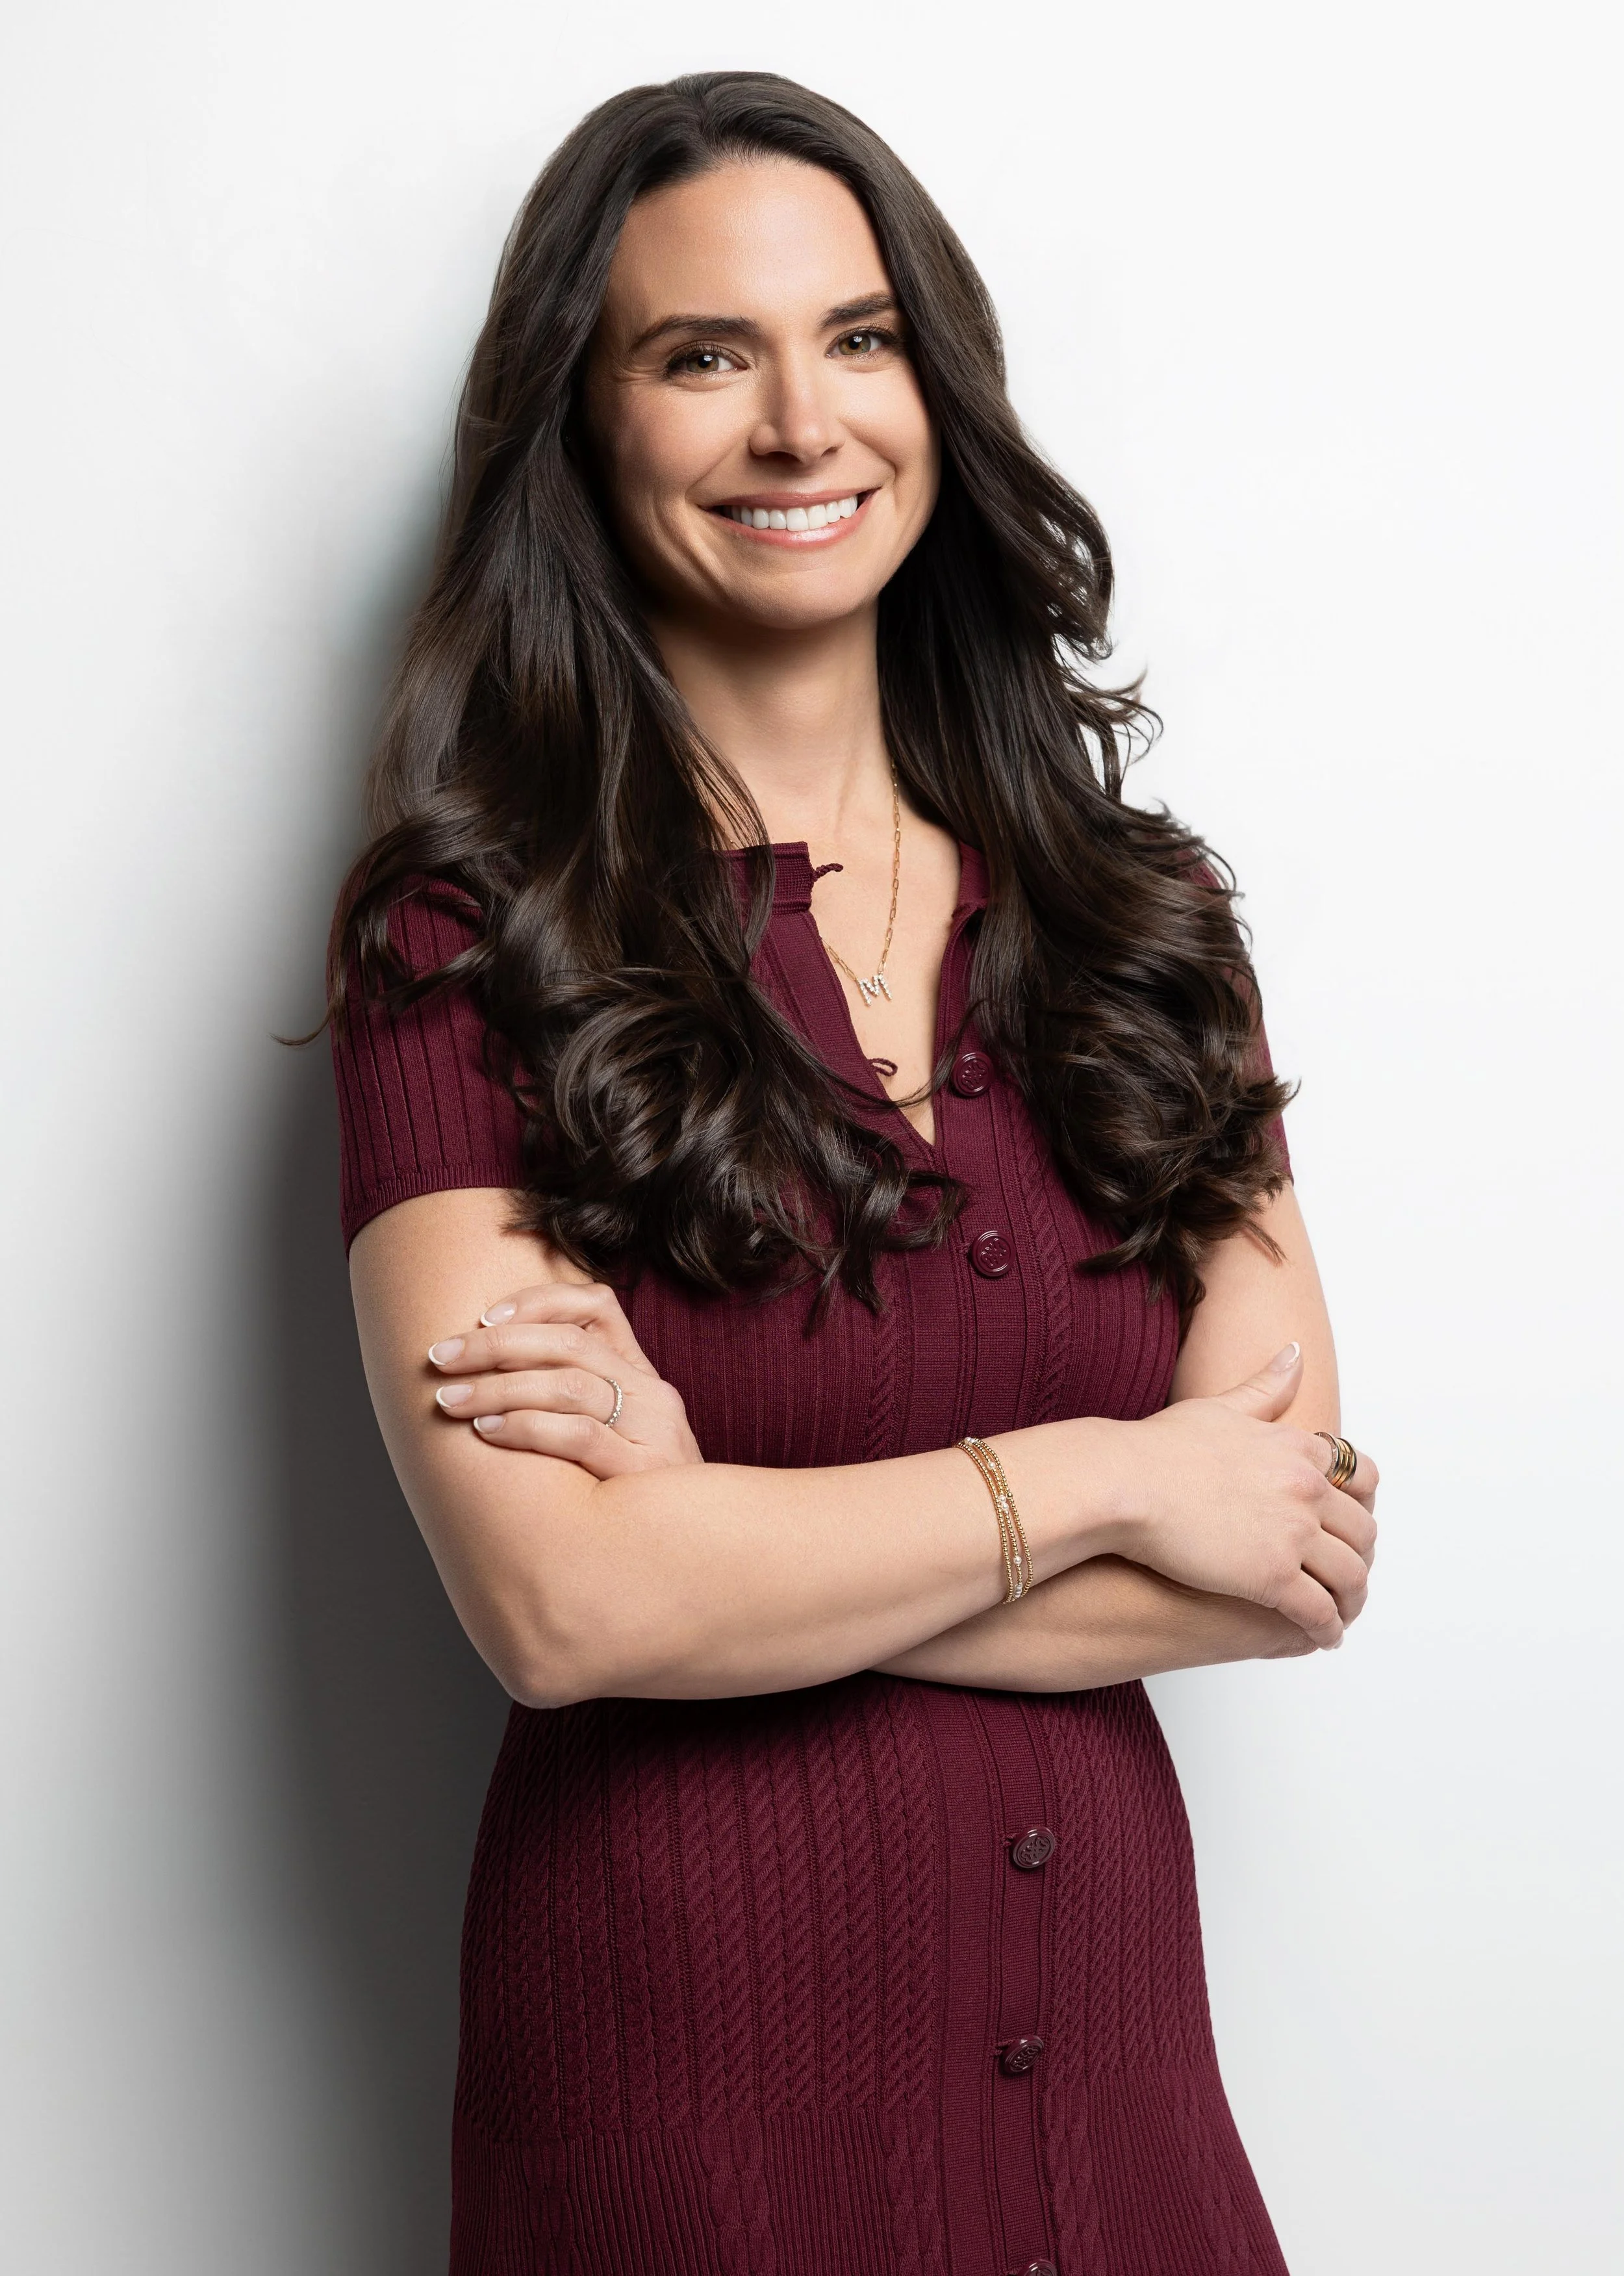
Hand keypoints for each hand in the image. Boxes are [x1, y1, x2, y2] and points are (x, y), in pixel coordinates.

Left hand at [426, 1281, 703, 1476]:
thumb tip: (491, 1373)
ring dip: (499, 1386)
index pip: (598, 1307)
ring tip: (452, 1399)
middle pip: (570, 1342)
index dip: (538, 1301)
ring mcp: (653, 1430)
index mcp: (642, 1376)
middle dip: (495, 1344)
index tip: (483, 1317)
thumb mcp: (616, 1437)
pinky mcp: (644, 1471)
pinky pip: (579, 1434)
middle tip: (441, 1357)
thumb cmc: (634, 1498)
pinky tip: (489, 1431)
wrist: (694, 1555)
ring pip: (570, 1384)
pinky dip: (527, 1427)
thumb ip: (571, 1403)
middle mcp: (653, 1394)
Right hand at [1107, 1343, 1379, 1649]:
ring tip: (1340, 1614)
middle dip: (1361, 1556)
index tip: (1350, 1523)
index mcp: (1297, 1449)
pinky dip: (1327, 1628)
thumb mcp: (1219, 1406)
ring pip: (1350, 1575)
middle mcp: (1307, 1490)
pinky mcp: (1273, 1578)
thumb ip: (1263, 1387)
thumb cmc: (1157, 1447)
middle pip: (1363, 1531)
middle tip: (1348, 1576)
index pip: (1360, 1477)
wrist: (1122, 1484)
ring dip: (1351, 1598)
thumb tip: (1296, 1353)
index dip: (1360, 1504)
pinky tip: (1321, 1637)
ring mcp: (1294, 1534)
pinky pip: (1319, 1612)